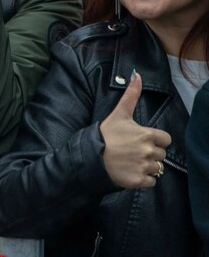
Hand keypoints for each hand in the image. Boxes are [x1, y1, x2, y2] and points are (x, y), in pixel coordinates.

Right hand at [100, 72, 171, 189]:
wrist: (90, 156)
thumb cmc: (105, 134)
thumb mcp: (119, 113)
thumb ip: (131, 95)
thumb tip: (137, 75)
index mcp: (148, 135)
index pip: (165, 139)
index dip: (155, 140)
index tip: (141, 140)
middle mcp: (149, 151)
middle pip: (161, 154)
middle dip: (149, 153)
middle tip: (132, 151)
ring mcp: (144, 166)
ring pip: (157, 168)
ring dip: (147, 166)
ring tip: (130, 162)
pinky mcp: (138, 180)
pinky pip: (151, 181)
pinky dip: (143, 179)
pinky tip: (130, 172)